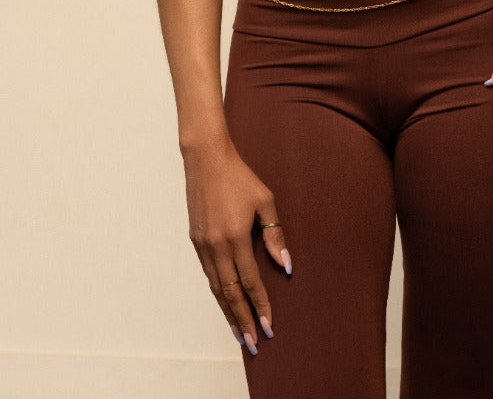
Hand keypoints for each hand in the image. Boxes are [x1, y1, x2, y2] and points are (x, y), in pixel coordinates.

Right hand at [183, 139, 292, 353]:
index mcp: (235, 238)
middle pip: (230, 293)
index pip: (250, 282)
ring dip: (228, 311)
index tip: (269, 326)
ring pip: (216, 287)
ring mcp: (203, 245)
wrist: (206, 160)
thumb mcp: (265, 201)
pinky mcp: (196, 241)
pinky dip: (218, 292)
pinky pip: (209, 274)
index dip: (260, 306)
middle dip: (242, 319)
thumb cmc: (240, 177)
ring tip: (239, 331)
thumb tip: (286, 265)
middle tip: (253, 343)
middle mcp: (216, 246)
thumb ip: (275, 235)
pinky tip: (225, 301)